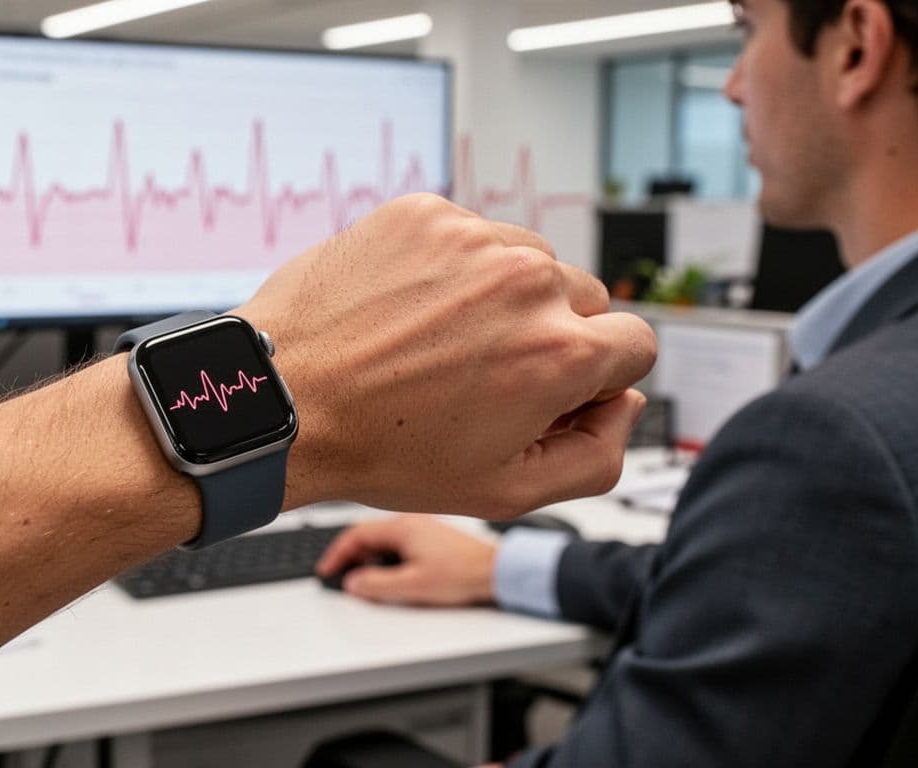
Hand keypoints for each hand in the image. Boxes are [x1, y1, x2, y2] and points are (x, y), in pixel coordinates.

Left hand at [237, 193, 653, 518]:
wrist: (282, 400)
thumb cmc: (382, 450)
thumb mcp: (505, 492)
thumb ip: (597, 455)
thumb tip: (625, 401)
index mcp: (560, 352)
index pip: (635, 344)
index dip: (594, 378)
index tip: (546, 391)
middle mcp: (527, 282)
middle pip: (583, 299)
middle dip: (550, 335)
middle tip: (482, 375)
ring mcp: (473, 239)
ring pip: (528, 262)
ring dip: (502, 297)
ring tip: (437, 344)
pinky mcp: (424, 214)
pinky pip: (468, 236)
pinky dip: (449, 268)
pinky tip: (407, 312)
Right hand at [315, 516, 498, 605]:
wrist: (496, 572)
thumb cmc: (463, 573)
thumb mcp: (412, 585)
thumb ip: (377, 585)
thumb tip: (354, 583)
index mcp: (402, 527)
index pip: (356, 535)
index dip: (337, 554)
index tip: (328, 570)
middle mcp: (410, 523)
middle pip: (367, 536)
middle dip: (350, 557)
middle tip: (341, 577)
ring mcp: (421, 530)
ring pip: (382, 541)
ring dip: (368, 559)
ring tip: (363, 580)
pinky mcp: (430, 540)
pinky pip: (397, 545)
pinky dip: (384, 559)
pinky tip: (388, 575)